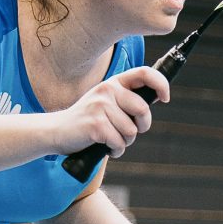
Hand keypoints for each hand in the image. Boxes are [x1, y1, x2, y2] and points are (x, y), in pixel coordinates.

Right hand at [52, 66, 168, 157]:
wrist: (57, 131)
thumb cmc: (88, 120)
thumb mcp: (107, 102)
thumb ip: (128, 99)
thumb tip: (158, 96)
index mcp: (114, 82)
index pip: (144, 73)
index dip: (161, 84)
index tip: (165, 98)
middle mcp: (107, 90)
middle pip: (143, 109)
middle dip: (141, 126)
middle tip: (128, 132)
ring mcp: (100, 106)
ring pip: (131, 131)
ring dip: (124, 141)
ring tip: (110, 139)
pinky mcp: (95, 125)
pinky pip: (119, 142)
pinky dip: (115, 150)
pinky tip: (104, 146)